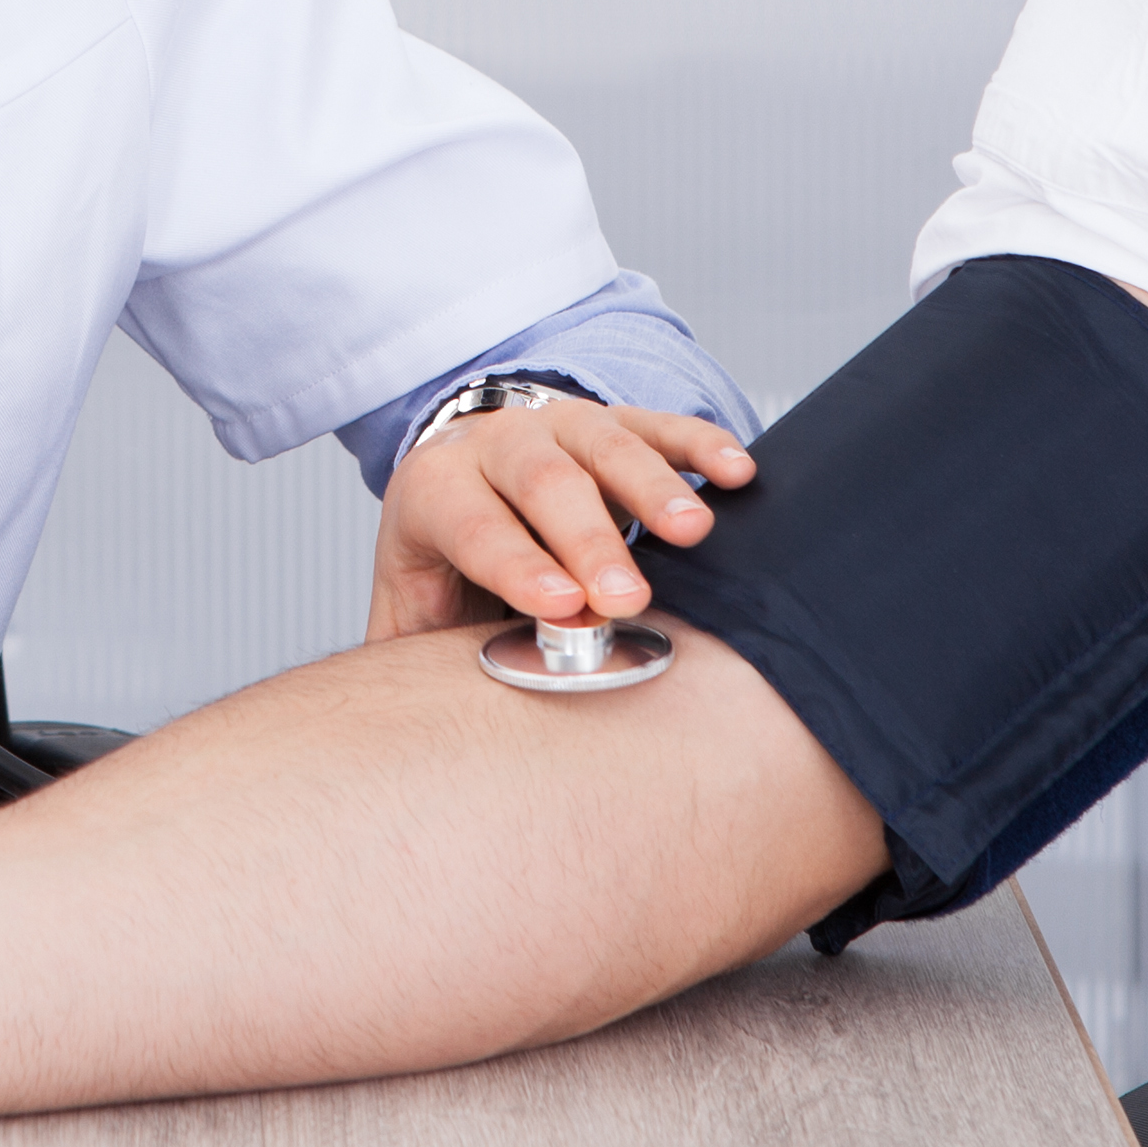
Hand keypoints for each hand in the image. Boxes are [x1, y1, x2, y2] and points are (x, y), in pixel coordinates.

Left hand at [367, 397, 753, 642]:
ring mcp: (556, 426)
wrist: (457, 484)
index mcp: (434, 489)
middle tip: (626, 598)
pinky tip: (735, 472)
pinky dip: (699, 445)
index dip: (515, 564)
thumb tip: (431, 724)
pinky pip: (659, 426)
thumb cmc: (442, 565)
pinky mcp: (612, 422)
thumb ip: (419, 656)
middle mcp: (494, 446)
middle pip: (543, 481)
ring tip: (692, 530)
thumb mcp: (412, 608)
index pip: (473, 524)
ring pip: (605, 445)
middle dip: (589, 541)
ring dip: (652, 488)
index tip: (560, 605)